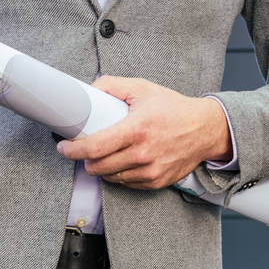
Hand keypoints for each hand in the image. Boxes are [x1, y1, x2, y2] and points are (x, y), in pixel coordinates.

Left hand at [56, 76, 230, 188]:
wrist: (205, 129)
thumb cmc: (173, 108)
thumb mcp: (142, 88)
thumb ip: (112, 85)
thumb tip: (88, 90)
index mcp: (137, 129)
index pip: (95, 147)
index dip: (73, 150)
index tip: (63, 147)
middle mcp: (143, 153)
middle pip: (98, 167)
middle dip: (85, 160)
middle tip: (84, 149)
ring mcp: (150, 170)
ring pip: (110, 177)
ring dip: (101, 168)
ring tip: (105, 154)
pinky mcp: (156, 182)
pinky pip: (127, 183)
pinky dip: (119, 174)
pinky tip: (123, 161)